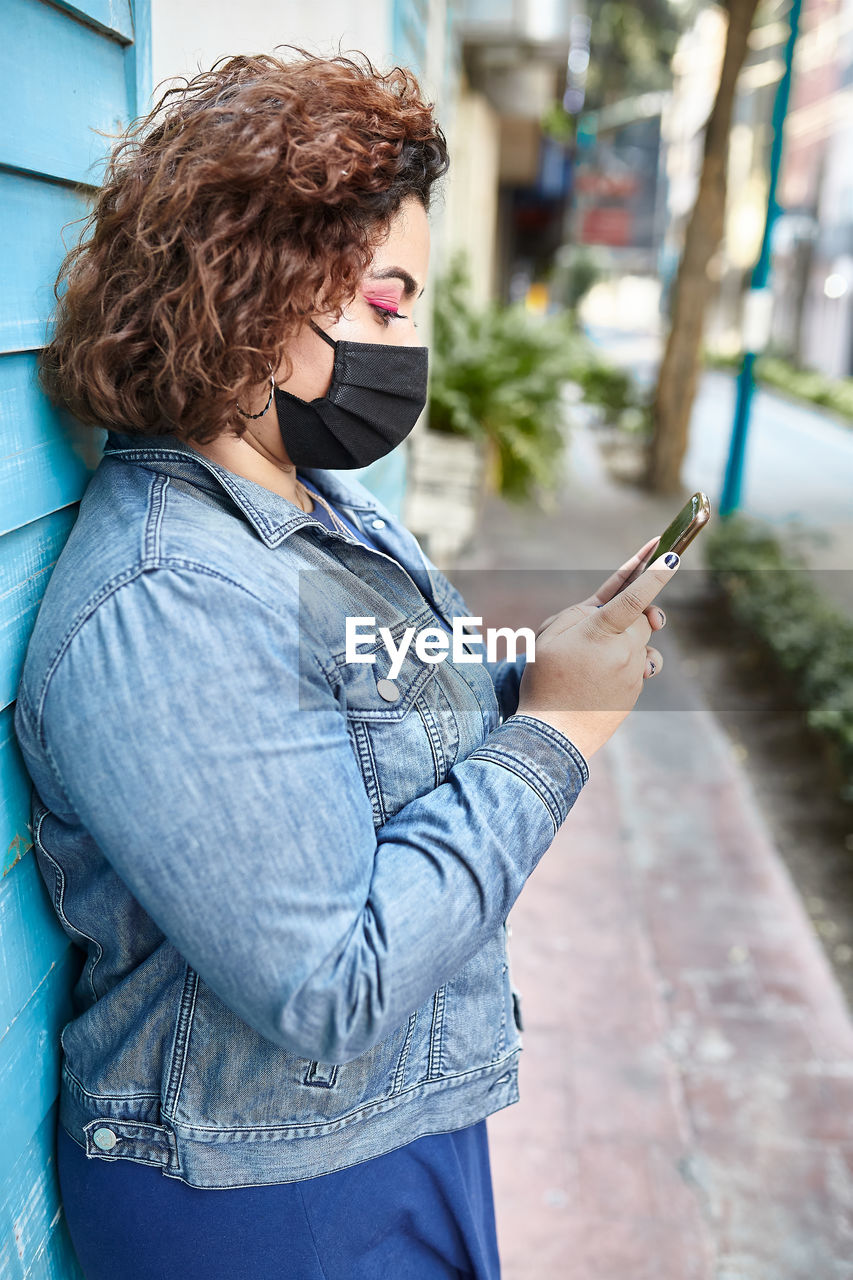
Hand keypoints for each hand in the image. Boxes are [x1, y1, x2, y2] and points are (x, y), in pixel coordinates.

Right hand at [517, 549, 678, 761]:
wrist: (554, 736)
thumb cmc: (545, 682)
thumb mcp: (549, 637)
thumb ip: (579, 613)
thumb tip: (607, 607)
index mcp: (599, 632)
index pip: (633, 596)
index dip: (653, 573)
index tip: (672, 555)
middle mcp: (624, 651)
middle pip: (641, 617)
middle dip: (629, 614)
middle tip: (601, 623)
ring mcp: (633, 673)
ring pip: (643, 641)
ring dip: (627, 639)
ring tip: (596, 655)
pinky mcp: (636, 690)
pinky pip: (639, 665)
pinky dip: (624, 663)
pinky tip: (598, 677)